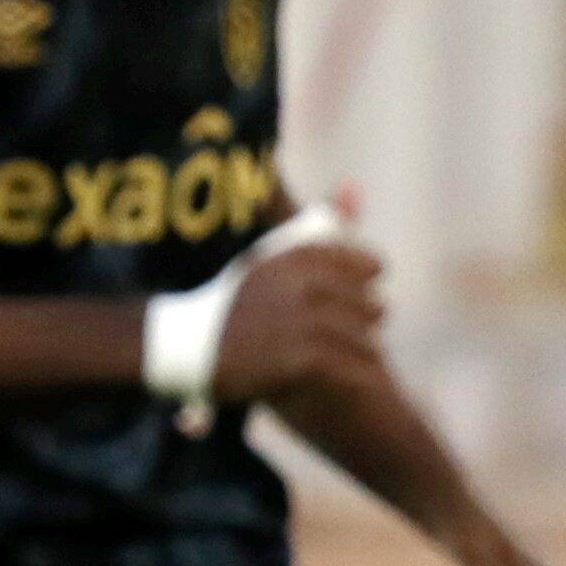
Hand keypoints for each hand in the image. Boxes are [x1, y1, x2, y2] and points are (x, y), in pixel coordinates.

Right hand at [210, 236, 384, 403]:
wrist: (193, 348)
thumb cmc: (235, 302)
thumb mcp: (271, 256)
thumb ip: (316, 223)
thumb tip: (356, 184)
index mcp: (296, 258)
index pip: (361, 262)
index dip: (369, 273)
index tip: (373, 279)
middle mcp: (301, 286)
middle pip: (368, 303)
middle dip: (371, 316)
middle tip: (372, 321)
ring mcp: (301, 323)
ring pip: (362, 338)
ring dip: (368, 349)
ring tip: (370, 353)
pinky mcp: (300, 359)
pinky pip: (349, 368)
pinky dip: (361, 375)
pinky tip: (367, 382)